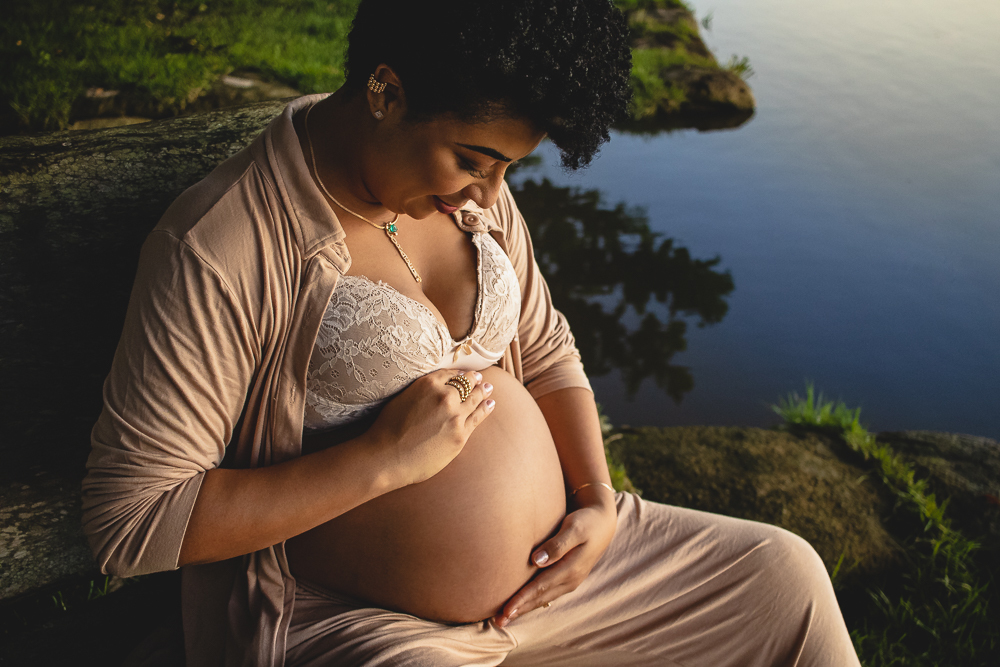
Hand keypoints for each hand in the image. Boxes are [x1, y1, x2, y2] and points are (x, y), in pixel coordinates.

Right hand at [365, 369, 495, 487]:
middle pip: (466, 384)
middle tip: (480, 379)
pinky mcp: (460, 435)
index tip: (464, 374)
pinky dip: (485, 409)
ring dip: (483, 392)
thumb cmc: (388, 430)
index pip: (450, 375)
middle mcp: (444, 396)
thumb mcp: (402, 398)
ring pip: (474, 399)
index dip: (459, 374)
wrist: (387, 457)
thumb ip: (421, 392)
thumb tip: (432, 391)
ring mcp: (454, 416)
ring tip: (488, 389)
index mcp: (428, 384)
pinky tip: (490, 404)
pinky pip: (477, 418)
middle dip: (474, 381)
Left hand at [494, 487, 616, 627]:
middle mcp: (571, 580)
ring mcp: (570, 581)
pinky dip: (533, 601)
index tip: (506, 609)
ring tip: (505, 618)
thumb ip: (557, 545)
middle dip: (519, 610)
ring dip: (524, 608)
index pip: (541, 587)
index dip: (522, 599)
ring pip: (543, 599)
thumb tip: (536, 560)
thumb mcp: (574, 528)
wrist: (603, 523)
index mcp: (571, 569)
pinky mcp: (567, 578)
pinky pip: (547, 593)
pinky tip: (522, 604)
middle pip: (540, 598)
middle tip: (499, 621)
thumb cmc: (586, 522)